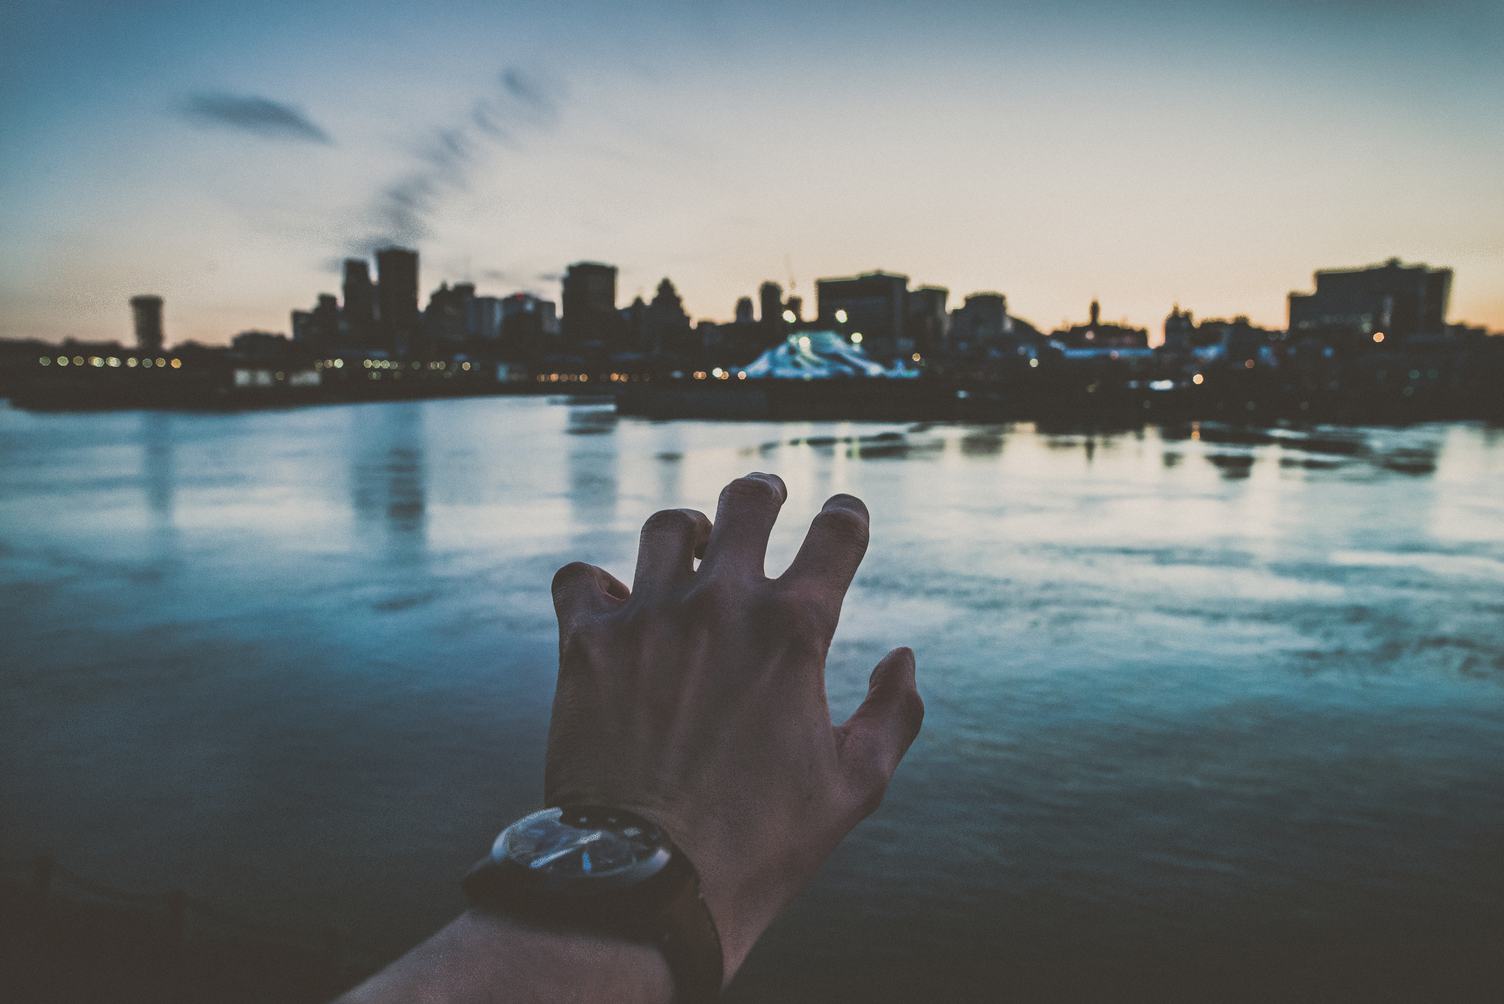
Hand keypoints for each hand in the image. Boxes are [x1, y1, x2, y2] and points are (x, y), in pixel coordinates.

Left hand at [546, 473, 923, 980]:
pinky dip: (596, 583)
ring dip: (686, 533)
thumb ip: (893, 714)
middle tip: (766, 495)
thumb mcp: (854, 788)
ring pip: (665, 527)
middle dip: (764, 492)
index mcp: (794, 631)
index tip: (844, 516)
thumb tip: (902, 658)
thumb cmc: (760, 845)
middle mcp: (720, 605)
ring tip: (690, 549)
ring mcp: (648, 618)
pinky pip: (580, 577)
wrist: (646, 884)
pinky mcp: (586, 645)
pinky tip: (611, 603)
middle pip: (745, 501)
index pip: (837, 532)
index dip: (847, 515)